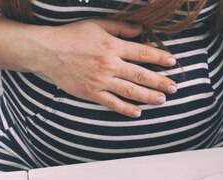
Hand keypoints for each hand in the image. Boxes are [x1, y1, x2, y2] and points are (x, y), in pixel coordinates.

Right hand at [37, 19, 177, 116]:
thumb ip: (121, 28)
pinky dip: (126, 109)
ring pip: (130, 91)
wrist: (47, 52)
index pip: (143, 52)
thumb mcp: (97, 24)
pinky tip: (138, 112)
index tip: (173, 62)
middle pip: (141, 74)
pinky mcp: (91, 93)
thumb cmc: (72, 35)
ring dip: (149, 96)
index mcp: (113, 46)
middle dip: (161, 81)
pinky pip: (112, 103)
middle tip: (175, 87)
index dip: (160, 57)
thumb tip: (141, 31)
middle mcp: (109, 64)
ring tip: (162, 100)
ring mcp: (101, 80)